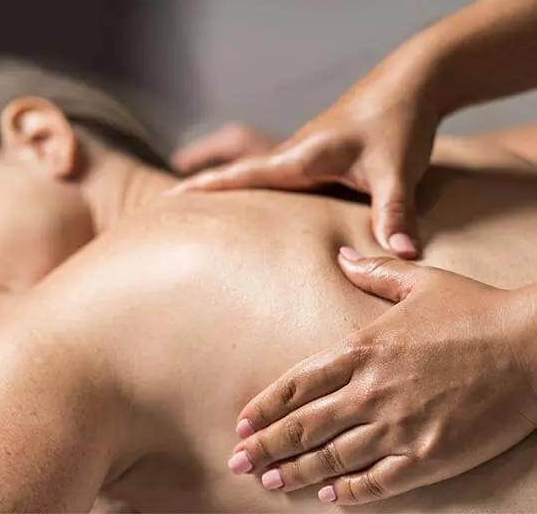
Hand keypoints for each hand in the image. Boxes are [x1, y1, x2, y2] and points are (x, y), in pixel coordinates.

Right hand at [171, 61, 440, 257]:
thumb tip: (403, 258)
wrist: (412, 83)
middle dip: (202, 193)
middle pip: (237, 176)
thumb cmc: (400, 123)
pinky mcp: (316, 157)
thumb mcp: (397, 172)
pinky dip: (257, 191)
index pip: (241, 175)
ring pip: (256, 177)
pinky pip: (277, 178)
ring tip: (200, 218)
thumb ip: (395, 215)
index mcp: (301, 157)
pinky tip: (258, 209)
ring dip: (228, 192)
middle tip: (165, 217)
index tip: (165, 201)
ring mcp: (303, 153)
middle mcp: (294, 154)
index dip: (203, 188)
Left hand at [228, 249, 536, 504]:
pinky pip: (380, 480)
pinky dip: (351, 492)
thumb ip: (372, 271)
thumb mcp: (418, 282)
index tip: (241, 424)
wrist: (534, 345)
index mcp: (362, 349)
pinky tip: (331, 498)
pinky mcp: (431, 455)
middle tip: (237, 463)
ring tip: (270, 483)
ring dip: (297, 472)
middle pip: (303, 425)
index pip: (296, 384)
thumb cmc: (475, 309)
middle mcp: (371, 390)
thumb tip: (340, 255)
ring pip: (333, 456)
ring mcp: (399, 426)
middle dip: (266, 446)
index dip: (264, 407)